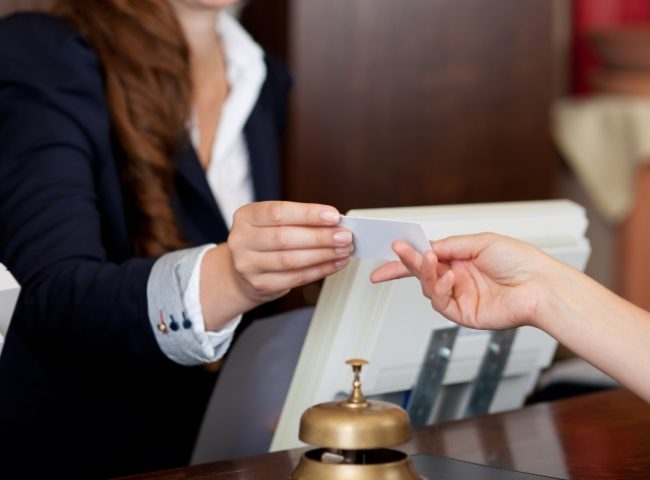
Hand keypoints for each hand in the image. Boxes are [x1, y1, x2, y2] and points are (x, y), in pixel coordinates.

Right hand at [227, 201, 352, 303]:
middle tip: (345, 236)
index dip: (307, 214)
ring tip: (343, 250)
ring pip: (290, 260)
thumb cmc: (264, 241)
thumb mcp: (272, 223)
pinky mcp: (260, 284)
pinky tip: (334, 264)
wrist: (242, 272)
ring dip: (323, 255)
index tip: (333, 216)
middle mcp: (241, 240)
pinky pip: (295, 278)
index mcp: (246, 216)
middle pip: (285, 238)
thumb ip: (299, 221)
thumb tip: (335, 223)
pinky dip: (319, 271)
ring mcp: (248, 265)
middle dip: (320, 237)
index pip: (278, 212)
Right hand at [370, 233, 548, 330]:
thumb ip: (450, 245)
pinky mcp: (463, 314)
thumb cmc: (520, 262)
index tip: (393, 247)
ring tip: (427, 260)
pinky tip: (449, 277)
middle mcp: (459, 278)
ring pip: (428, 287)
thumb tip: (426, 246)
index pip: (428, 257)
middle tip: (397, 251)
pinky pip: (441, 302)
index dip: (409, 254)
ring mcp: (460, 296)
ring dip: (424, 272)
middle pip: (423, 272)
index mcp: (462, 259)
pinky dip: (440, 288)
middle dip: (407, 262)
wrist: (540, 286)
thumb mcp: (481, 241)